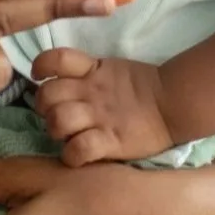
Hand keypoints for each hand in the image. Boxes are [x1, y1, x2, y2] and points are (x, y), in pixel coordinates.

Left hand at [30, 48, 175, 164]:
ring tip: (67, 135)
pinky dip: (71, 155)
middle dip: (44, 107)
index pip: (55, 58)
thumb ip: (84, 71)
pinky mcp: (111, 141)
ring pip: (58, 121)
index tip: (41, 77)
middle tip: (56, 114)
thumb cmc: (141, 88)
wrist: (174, 103)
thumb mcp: (110, 68)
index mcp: (91, 70)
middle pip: (47, 95)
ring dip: (56, 130)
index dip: (40, 67)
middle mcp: (90, 92)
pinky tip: (76, 154)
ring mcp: (100, 117)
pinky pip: (79, 150)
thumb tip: (52, 80)